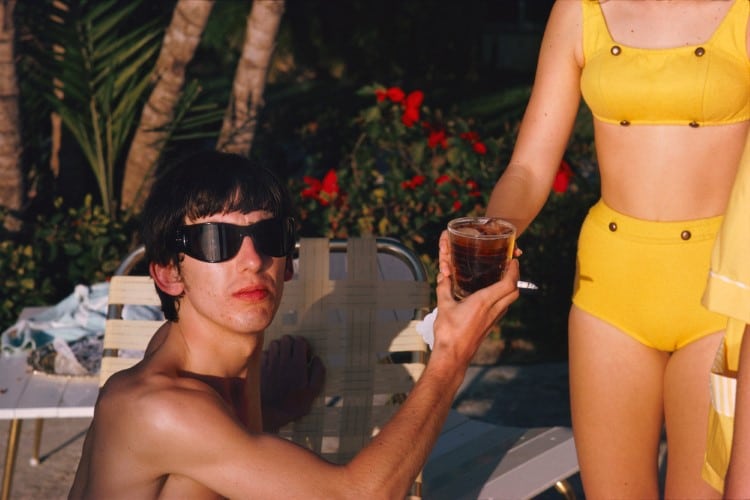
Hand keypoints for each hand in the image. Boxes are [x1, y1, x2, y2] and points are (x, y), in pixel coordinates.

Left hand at [261, 335, 324, 432]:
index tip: (306, 356)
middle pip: (287, 339)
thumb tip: (317, 358)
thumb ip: (318, 373)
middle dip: (292, 344)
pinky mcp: (261, 368)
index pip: (300, 341)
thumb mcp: (313, 392)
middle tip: (295, 356)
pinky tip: (273, 364)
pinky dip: (269, 355)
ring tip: (284, 359)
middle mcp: (283, 360)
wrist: (271, 413)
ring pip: (275, 344)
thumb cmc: (294, 404)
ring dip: (280, 348)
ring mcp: (271, 363)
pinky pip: (265, 353)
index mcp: (298, 364)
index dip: (304, 346)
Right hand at [431, 230, 520, 364]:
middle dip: (515, 278)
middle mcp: (492, 310)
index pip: (508, 284)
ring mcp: (493, 319)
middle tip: (510, 267)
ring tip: (501, 278)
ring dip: (510, 289)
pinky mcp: (490, 326)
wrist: (453, 356)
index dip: (514, 271)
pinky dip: (502, 299)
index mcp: (483, 302)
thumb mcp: (443, 306)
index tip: (513, 261)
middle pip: (514, 291)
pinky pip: (502, 309)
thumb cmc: (448, 333)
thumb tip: (443, 276)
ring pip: (510, 301)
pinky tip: (491, 296)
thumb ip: (444, 288)